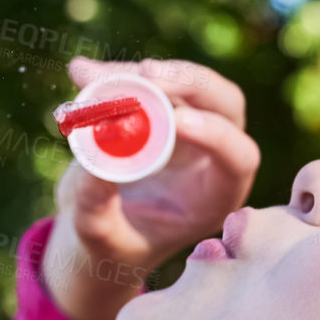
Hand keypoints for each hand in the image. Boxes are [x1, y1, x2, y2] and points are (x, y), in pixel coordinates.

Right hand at [40, 57, 259, 319]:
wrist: (98, 233)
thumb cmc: (110, 247)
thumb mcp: (99, 237)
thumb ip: (96, 206)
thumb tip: (92, 161)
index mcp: (216, 197)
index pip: (237, 157)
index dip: (215, 134)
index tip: (176, 122)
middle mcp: (213, 157)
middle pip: (223, 104)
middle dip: (187, 82)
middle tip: (145, 73)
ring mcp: (193, 130)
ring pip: (184, 84)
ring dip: (140, 74)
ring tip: (90, 77)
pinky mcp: (165, 110)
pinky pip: (150, 81)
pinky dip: (118, 75)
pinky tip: (81, 73)